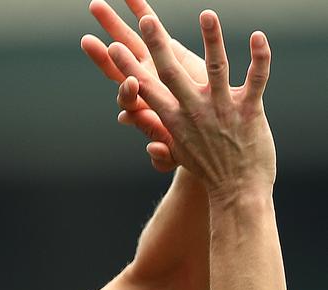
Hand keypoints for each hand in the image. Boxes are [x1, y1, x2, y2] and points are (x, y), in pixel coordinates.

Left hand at [82, 0, 206, 169]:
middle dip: (106, 44)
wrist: (211, 137)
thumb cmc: (189, 148)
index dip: (126, 89)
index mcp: (144, 106)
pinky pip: (156, 26)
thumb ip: (164, 153)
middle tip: (91, 22)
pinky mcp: (173, 51)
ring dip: (118, 20)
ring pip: (133, 38)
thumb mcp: (177, 153)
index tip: (132, 83)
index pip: (128, 97)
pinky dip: (142, 10)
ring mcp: (156, 64)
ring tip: (100, 2)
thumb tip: (152, 150)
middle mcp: (145, 82)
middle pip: (121, 60)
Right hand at [108, 11, 275, 198]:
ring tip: (207, 14)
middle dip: (156, 45)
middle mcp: (193, 111)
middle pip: (171, 73)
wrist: (237, 190)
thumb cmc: (205, 167)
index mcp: (172, 118)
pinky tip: (258, 36)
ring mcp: (221, 109)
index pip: (145, 89)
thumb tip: (124, 116)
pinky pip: (255, 79)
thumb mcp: (174, 148)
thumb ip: (152, 123)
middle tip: (145, 20)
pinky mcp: (249, 110)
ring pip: (215, 68)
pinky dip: (259, 58)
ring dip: (211, 39)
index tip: (112, 47)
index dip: (127, 67)